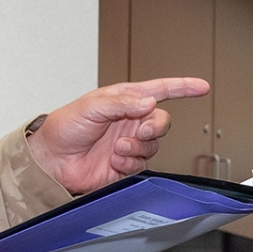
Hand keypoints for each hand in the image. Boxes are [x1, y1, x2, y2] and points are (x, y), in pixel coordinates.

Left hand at [24, 78, 210, 194]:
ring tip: (117, 148)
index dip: (182, 87)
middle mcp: (130, 121)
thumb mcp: (91, 106)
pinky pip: (142, 164)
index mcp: (124, 100)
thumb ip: (122, 102)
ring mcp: (129, 144)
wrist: (51, 160)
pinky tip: (114, 160)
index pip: (160, 90)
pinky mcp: (125, 165)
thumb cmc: (64, 128)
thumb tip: (149, 102)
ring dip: (137, 147)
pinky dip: (130, 162)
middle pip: (161, 122)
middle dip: (155, 127)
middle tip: (139, 130)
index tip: (201, 86)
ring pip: (154, 145)